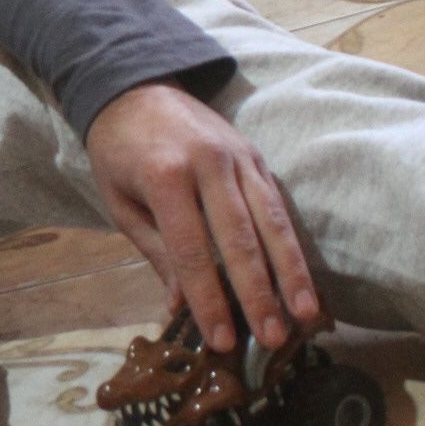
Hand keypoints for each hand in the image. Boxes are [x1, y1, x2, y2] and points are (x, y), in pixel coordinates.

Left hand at [84, 81, 321, 352]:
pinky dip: (291, 243)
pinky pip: (277, 204)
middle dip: (257, 293)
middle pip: (239, 238)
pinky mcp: (256, 155)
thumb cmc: (119, 152)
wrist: (136, 86)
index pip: (191, 248)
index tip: (221, 339)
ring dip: (290, 272)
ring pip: (271, 220)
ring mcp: (238, 157)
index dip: (208, 297)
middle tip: (271, 338)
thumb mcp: (121, 202)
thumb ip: (155, 252)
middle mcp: (208, 164)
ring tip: (305, 314)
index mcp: (165, 176)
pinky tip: (302, 277)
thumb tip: (180, 308)